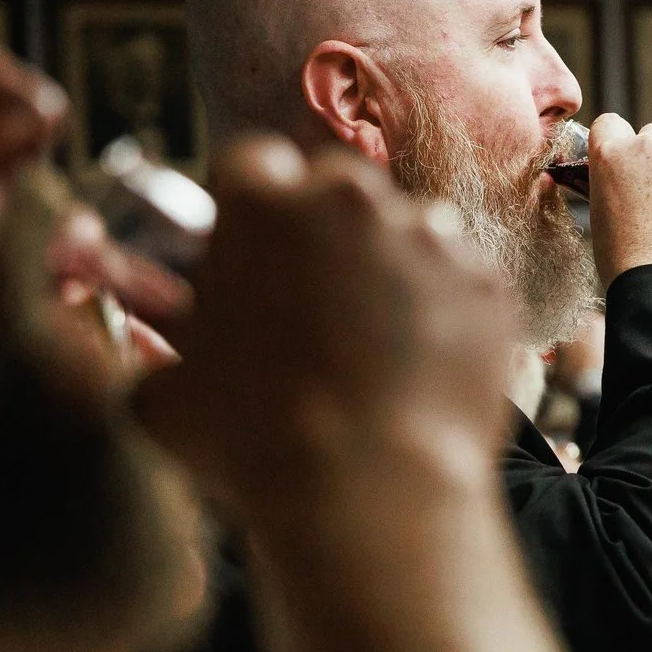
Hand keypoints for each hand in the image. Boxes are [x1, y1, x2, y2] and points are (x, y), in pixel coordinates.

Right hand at [134, 138, 518, 522]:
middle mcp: (348, 200)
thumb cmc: (255, 446)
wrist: (372, 487)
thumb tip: (166, 361)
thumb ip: (163, 354)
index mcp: (258, 203)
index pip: (255, 164)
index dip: (255, 207)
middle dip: (330, 225)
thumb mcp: (164, 396)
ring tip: (378, 340)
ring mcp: (430, 238)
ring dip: (395, 265)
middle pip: (339, 186)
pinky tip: (428, 365)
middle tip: (320, 294)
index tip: (258, 246)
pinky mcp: (488, 284)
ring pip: (412, 229)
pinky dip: (450, 310)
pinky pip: (464, 281)